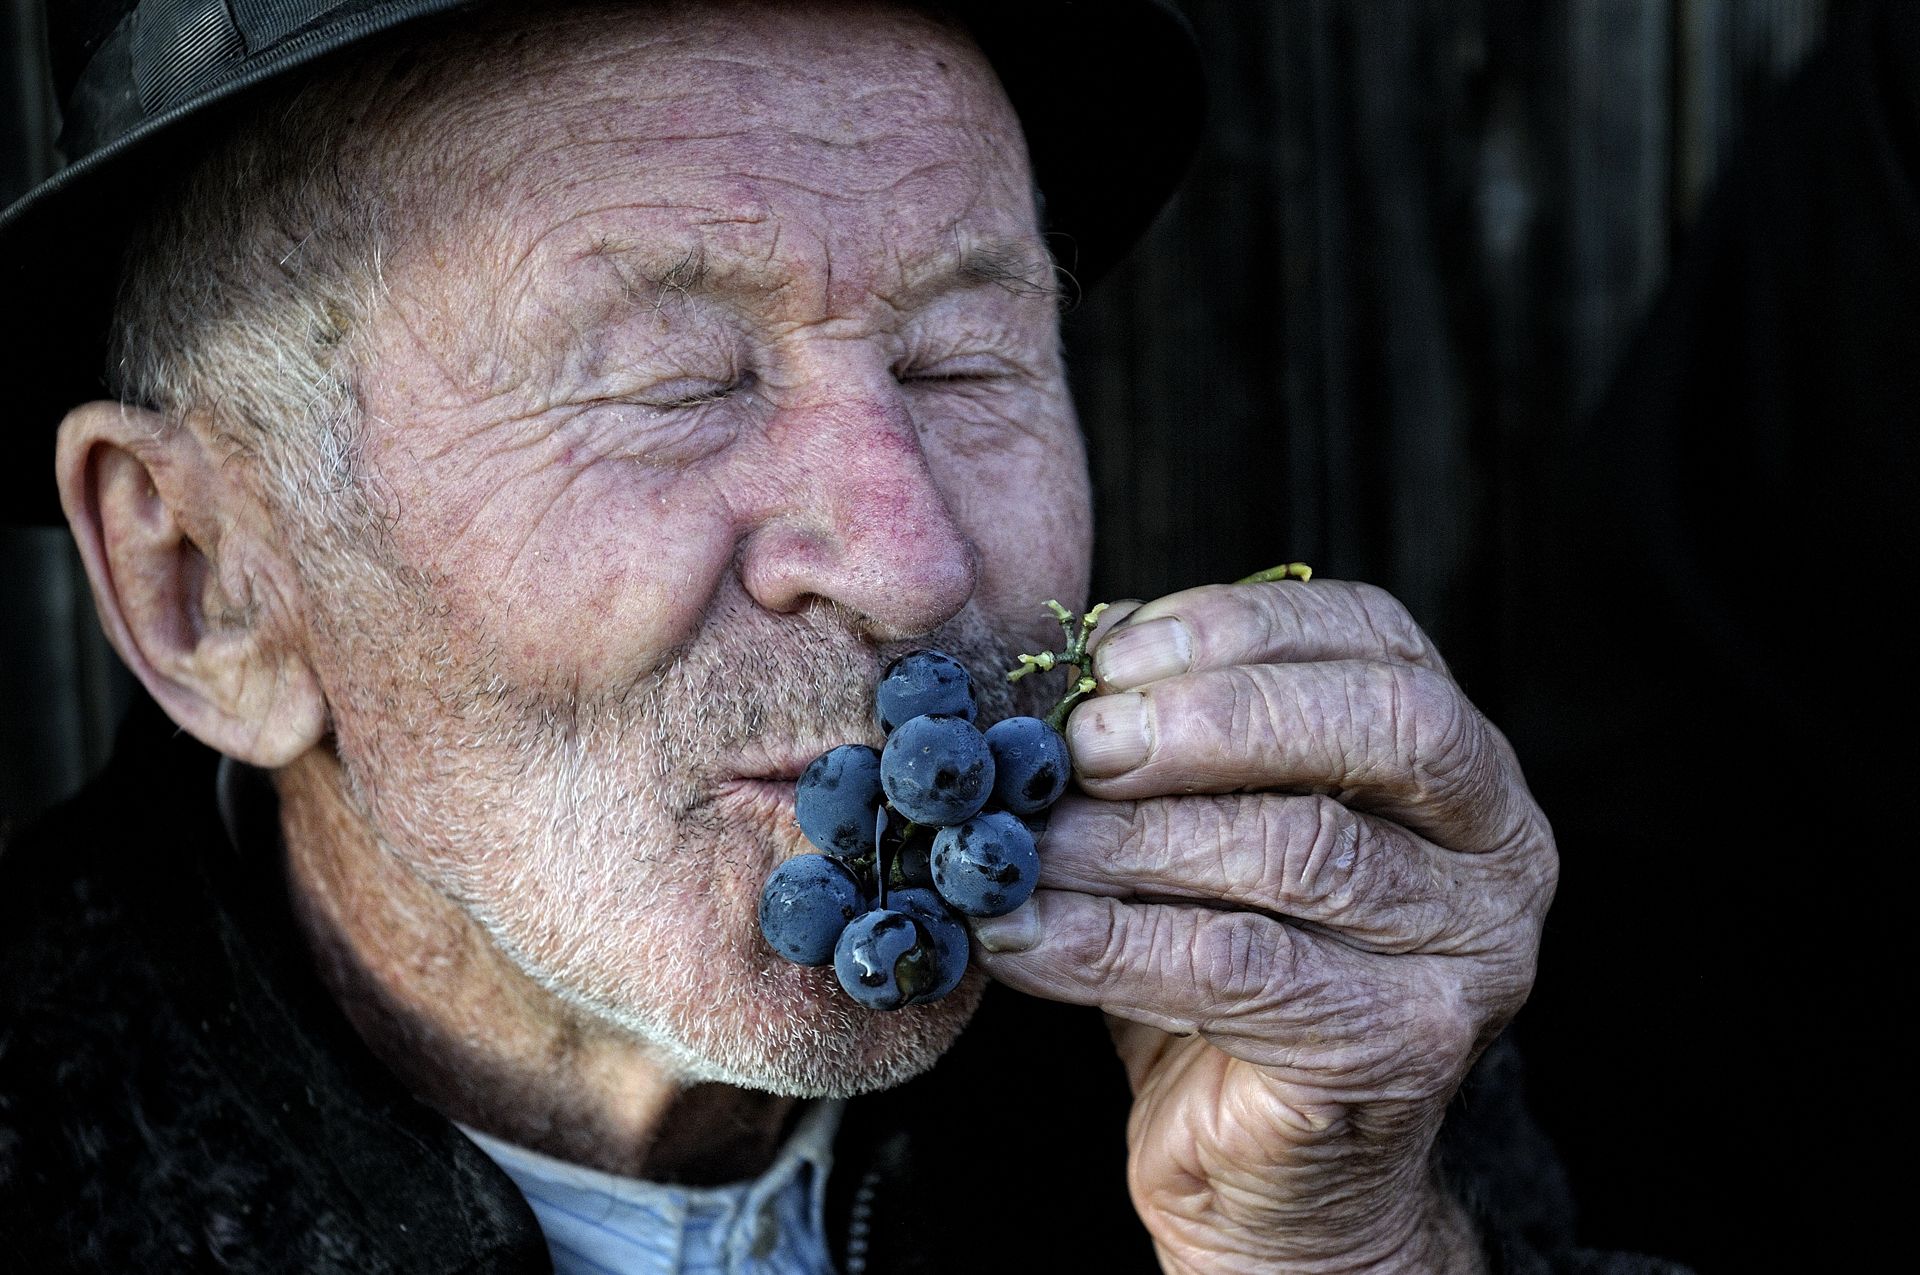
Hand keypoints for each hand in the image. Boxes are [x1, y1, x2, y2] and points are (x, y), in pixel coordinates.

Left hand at [971, 580, 1555, 1273]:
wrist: (1266, 1167)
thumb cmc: (1231, 963)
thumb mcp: (1206, 820)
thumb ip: (1163, 733)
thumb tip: (1063, 661)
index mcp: (1459, 756)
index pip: (1374, 638)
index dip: (1239, 629)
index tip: (1111, 654)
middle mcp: (1501, 844)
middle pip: (1378, 727)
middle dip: (1211, 721)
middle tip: (1079, 746)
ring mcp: (1471, 952)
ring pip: (1301, 851)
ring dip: (1136, 838)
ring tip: (1025, 845)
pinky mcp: (1405, 1047)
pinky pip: (1239, 969)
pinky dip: (1110, 944)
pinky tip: (1025, 935)